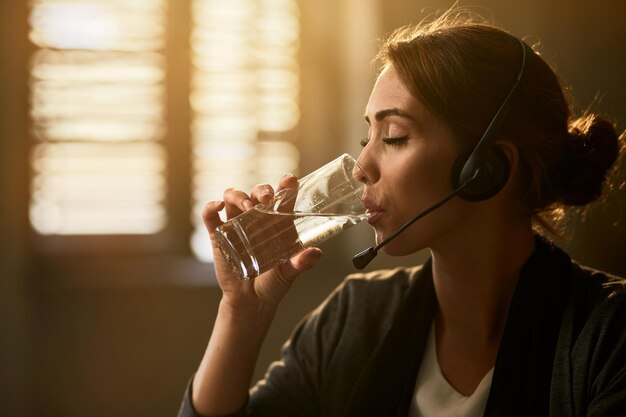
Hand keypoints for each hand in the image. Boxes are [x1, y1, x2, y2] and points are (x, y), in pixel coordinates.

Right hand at [202, 174, 322, 311]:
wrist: (251, 302)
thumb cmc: (273, 283)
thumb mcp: (289, 272)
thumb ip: (301, 263)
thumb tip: (315, 253)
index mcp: (276, 222)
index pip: (281, 198)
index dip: (285, 185)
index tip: (289, 180)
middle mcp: (255, 218)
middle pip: (256, 192)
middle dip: (261, 189)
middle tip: (267, 199)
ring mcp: (235, 224)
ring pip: (232, 197)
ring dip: (238, 195)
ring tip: (247, 207)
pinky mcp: (218, 236)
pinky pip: (210, 216)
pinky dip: (210, 207)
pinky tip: (217, 206)